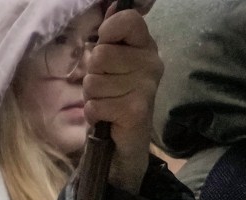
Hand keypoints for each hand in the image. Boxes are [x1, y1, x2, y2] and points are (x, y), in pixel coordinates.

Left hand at [83, 5, 161, 192]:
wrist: (125, 140)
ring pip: (95, 80)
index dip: (109, 30)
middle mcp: (152, 65)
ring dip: (93, 94)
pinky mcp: (137, 111)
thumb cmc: (115, 94)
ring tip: (108, 101)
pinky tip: (109, 117)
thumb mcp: (109, 58)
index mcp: (146, 47)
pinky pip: (95, 103)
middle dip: (93, 71)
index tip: (106, 43)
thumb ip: (110, 33)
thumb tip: (111, 4)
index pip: (128, 20)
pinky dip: (94, 112)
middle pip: (102, 53)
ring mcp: (146, 88)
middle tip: (106, 83)